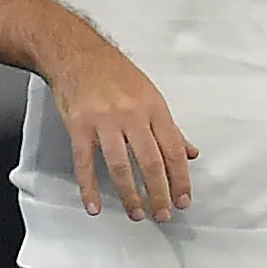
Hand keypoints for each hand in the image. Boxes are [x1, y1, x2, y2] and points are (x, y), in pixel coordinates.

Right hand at [44, 29, 196, 220]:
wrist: (76, 53)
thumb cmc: (114, 73)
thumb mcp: (150, 94)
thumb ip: (170, 127)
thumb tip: (190, 152)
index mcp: (154, 107)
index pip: (173, 149)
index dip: (180, 179)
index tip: (184, 200)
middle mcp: (132, 114)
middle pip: (150, 162)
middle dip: (160, 193)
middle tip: (164, 214)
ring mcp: (104, 121)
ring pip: (120, 166)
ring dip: (130, 195)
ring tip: (137, 214)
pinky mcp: (79, 126)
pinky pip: (85, 163)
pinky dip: (89, 187)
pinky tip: (94, 205)